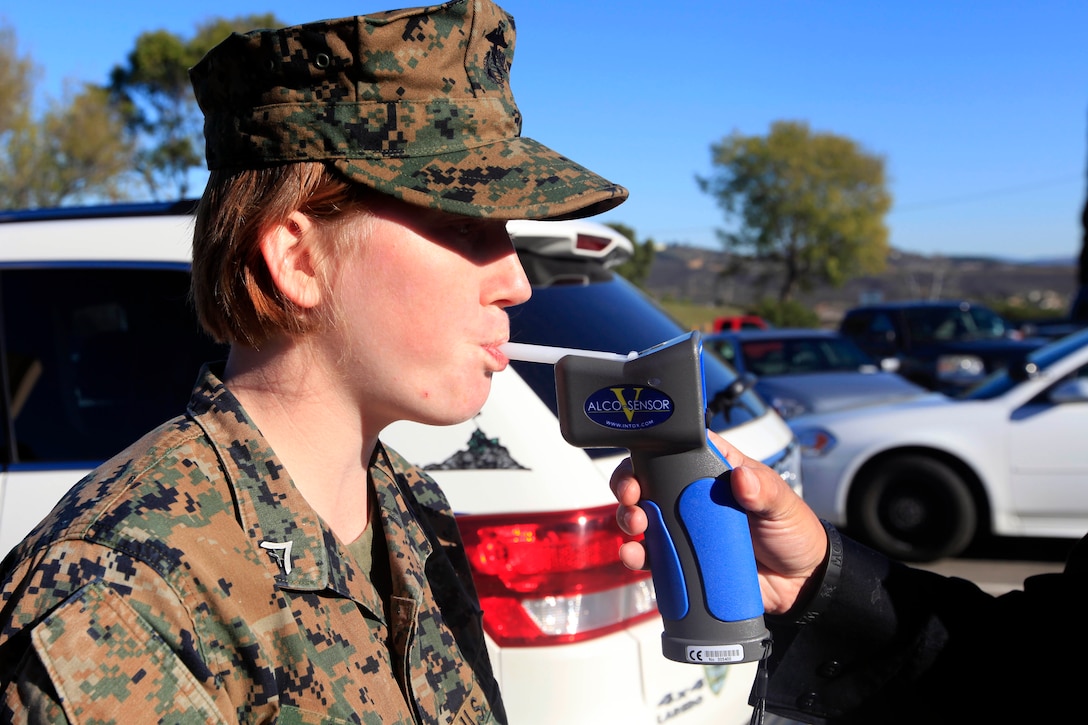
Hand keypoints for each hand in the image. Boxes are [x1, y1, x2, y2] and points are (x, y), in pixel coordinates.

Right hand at [610, 431, 827, 614]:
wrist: (800, 583)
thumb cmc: (793, 532)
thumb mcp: (784, 505)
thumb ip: (765, 491)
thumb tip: (742, 477)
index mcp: (715, 472)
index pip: (677, 452)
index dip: (653, 453)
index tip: (642, 464)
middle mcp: (693, 498)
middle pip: (648, 482)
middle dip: (629, 486)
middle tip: (632, 498)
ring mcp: (685, 529)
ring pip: (643, 517)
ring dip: (628, 519)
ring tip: (635, 527)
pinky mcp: (683, 560)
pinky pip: (653, 556)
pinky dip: (636, 555)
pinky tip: (634, 556)